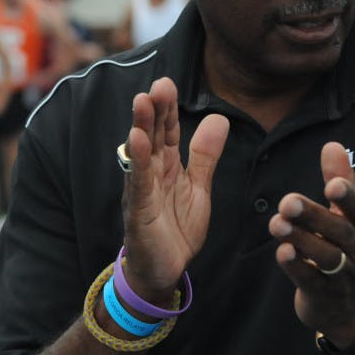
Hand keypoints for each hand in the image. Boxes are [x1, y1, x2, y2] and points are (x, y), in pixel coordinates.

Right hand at [121, 77, 228, 305]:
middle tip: (158, 84)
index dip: (168, 109)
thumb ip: (205, 156)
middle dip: (153, 109)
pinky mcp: (138, 210)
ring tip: (142, 101)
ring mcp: (141, 190)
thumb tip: (218, 118)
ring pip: (141, 153)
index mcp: (166, 165)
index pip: (166, 131)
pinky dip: (137, 161)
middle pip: (151, 135)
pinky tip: (136, 140)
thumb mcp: (198, 188)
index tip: (167, 84)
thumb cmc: (176, 228)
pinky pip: (138, 182)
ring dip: (140, 126)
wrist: (164, 270)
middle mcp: (150, 172)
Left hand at [268, 142, 354, 345]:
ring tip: (275, 223)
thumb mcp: (345, 215)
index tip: (332, 184)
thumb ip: (339, 179)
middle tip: (287, 202)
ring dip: (300, 239)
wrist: (346, 305)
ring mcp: (345, 276)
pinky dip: (297, 267)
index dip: (348, 197)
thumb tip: (332, 143)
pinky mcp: (326, 295)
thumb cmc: (342, 247)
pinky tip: (281, 252)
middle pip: (340, 232)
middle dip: (314, 216)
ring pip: (326, 257)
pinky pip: (312, 282)